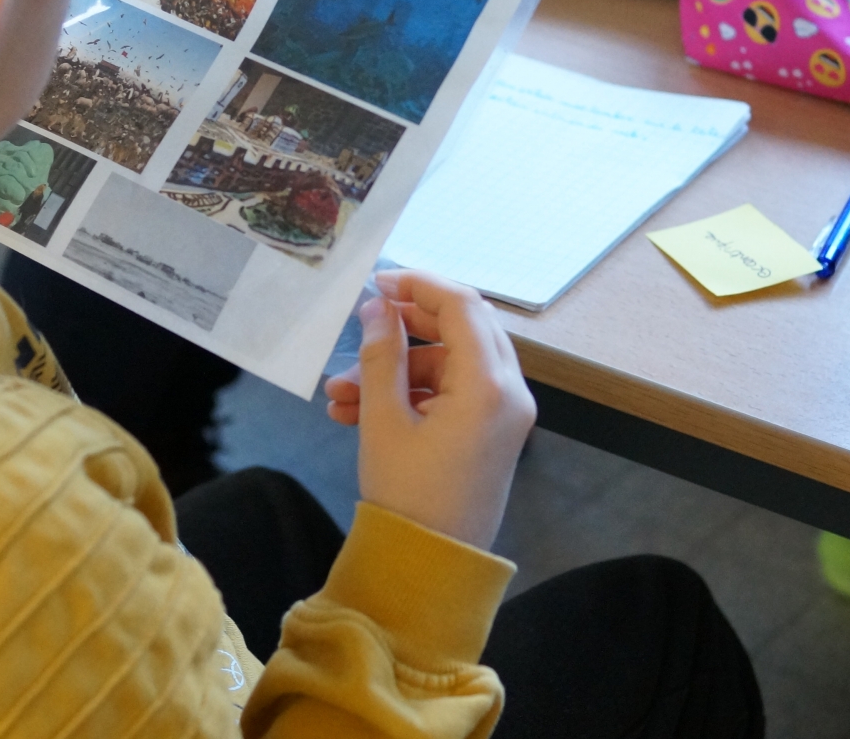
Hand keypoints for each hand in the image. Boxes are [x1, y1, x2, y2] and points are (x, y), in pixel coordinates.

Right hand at [325, 271, 535, 549]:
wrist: (431, 569)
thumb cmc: (407, 496)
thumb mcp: (383, 421)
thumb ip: (381, 354)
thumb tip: (378, 308)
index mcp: (489, 385)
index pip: (461, 306)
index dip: (418, 285)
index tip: (378, 282)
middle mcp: (509, 392)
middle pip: (464, 328)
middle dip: (408, 325)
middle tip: (365, 323)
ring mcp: (505, 413)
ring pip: (451, 362)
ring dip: (398, 367)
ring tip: (340, 392)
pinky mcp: (493, 432)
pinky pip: (454, 392)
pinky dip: (412, 393)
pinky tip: (358, 410)